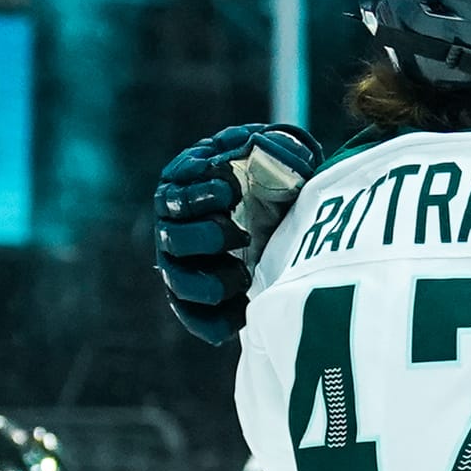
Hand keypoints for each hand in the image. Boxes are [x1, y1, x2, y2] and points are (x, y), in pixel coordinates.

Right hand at [154, 122, 320, 344]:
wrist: (297, 223)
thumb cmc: (282, 184)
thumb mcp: (284, 159)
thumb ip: (274, 149)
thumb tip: (260, 147)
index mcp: (186, 191)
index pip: (176, 196)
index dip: (197, 196)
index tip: (229, 191)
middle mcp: (177, 229)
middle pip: (172, 239)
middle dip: (205, 237)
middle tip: (240, 235)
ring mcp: (185, 267)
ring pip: (179, 282)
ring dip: (209, 282)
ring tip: (244, 277)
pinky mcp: (200, 302)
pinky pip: (194, 318)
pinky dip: (213, 322)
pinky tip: (242, 315)